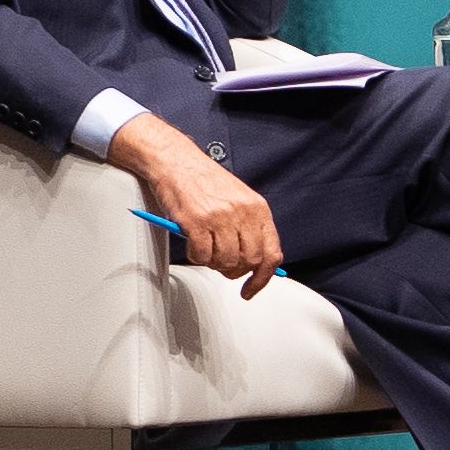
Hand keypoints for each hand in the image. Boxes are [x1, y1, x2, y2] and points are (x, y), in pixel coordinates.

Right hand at [112, 116, 285, 299]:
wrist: (177, 161)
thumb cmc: (205, 181)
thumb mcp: (239, 200)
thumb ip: (249, 228)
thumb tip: (255, 262)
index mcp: (258, 209)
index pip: (272, 253)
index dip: (263, 278)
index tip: (251, 288)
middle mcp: (242, 213)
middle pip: (250, 261)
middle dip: (235, 271)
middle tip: (222, 266)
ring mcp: (220, 217)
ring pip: (226, 261)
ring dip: (214, 263)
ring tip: (206, 250)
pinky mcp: (196, 221)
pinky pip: (202, 256)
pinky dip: (196, 257)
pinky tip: (193, 245)